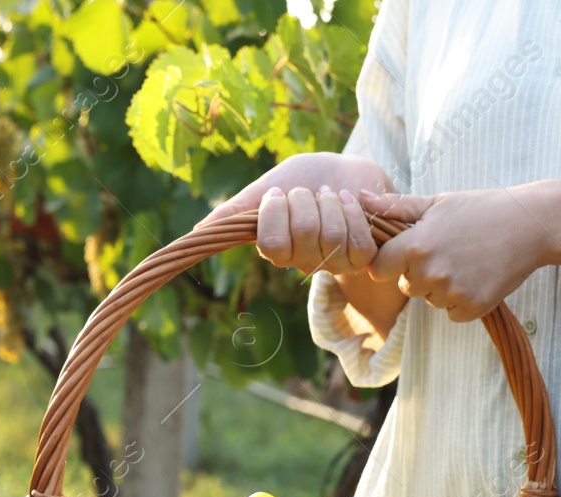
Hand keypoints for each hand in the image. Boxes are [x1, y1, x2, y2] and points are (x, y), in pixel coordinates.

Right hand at [199, 152, 393, 274]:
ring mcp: (333, 262)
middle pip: (303, 234)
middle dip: (306, 200)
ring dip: (331, 202)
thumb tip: (199, 231)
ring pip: (331, 235)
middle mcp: (302, 261)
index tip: (278, 193)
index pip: (270, 244)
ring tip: (330, 195)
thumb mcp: (264, 189)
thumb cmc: (303, 179)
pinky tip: (352, 199)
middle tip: (309, 192)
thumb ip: (236, 211)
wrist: (345, 170)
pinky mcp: (362, 256)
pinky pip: (357, 241)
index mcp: (276, 249)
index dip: (276, 212)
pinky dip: (354, 211)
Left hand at [362, 186, 554, 321]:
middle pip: (407, 285)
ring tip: (467, 260)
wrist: (531, 225)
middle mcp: (430, 272)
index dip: (391, 261)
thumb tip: (358, 197)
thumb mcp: (437, 203)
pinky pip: (452, 313)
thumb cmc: (481, 209)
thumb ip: (395, 207)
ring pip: (430, 300)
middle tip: (450, 250)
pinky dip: (462, 301)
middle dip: (420, 272)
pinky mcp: (472, 308)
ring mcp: (451, 293)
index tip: (407, 253)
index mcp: (415, 246)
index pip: (379, 268)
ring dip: (442, 287)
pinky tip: (478, 276)